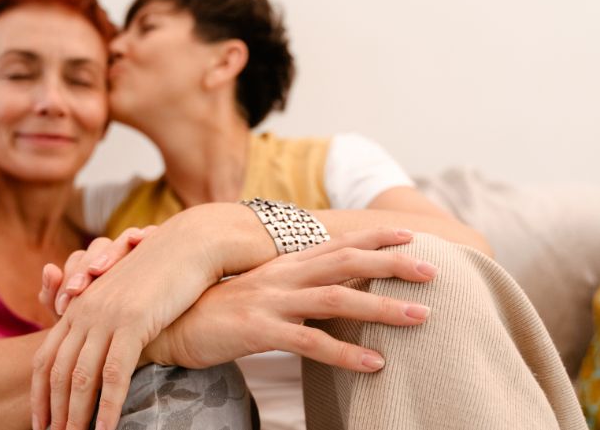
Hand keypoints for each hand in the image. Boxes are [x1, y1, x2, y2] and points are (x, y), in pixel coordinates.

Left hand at [30, 212, 236, 429]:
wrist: (190, 245)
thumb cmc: (163, 272)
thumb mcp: (126, 296)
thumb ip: (108, 321)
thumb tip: (104, 357)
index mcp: (80, 304)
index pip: (46, 356)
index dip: (40, 394)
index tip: (41, 422)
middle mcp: (85, 309)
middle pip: (58, 370)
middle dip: (54, 411)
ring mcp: (106, 315)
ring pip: (81, 376)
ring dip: (76, 416)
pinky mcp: (132, 322)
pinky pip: (114, 374)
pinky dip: (108, 407)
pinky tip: (107, 429)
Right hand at [146, 227, 434, 371]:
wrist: (166, 322)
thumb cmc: (212, 309)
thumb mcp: (256, 291)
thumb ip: (289, 286)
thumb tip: (321, 290)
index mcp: (282, 264)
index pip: (337, 243)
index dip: (374, 237)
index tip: (411, 234)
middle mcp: (281, 276)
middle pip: (347, 263)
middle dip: (392, 264)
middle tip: (433, 270)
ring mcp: (271, 301)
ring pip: (337, 300)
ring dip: (382, 309)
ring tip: (421, 318)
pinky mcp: (259, 330)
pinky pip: (310, 342)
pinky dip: (345, 355)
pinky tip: (375, 365)